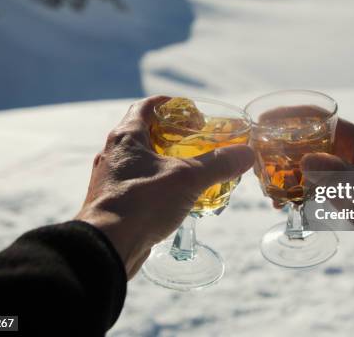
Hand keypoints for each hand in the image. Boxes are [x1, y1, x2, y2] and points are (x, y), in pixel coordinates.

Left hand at [75, 96, 254, 278]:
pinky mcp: (114, 204)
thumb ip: (218, 164)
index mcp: (126, 138)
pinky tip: (178, 198)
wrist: (106, 248)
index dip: (170, 104)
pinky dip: (160, 186)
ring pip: (143, 163)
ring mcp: (112, 180)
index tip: (191, 112)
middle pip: (146, 134)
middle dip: (173, 137)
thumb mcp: (187, 179)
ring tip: (193, 172)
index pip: (146, 106)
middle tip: (199, 143)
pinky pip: (140, 186)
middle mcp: (115, 155)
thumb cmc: (143, 203)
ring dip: (167, 163)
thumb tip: (246, 153)